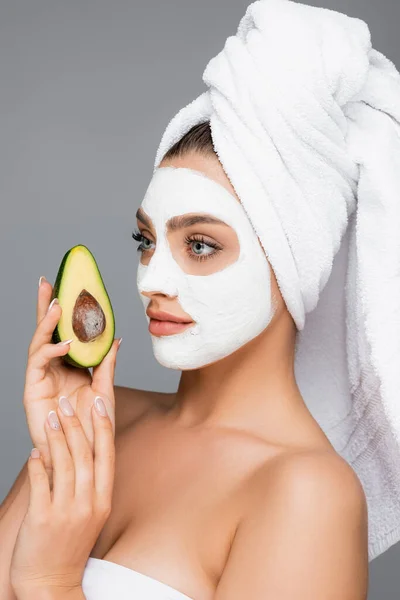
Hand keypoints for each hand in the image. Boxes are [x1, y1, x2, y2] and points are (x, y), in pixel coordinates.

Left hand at [10, 392, 114, 596]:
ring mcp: (66, 511)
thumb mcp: (90, 515)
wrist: (50, 584)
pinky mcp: (43, 519)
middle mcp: (88, 503)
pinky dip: (37, 463)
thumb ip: (89, 485)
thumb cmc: (69, 546)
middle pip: (84, 454)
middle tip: (67, 403)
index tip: (99, 403)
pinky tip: (34, 452)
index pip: (106, 455)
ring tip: (50, 418)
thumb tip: (82, 450)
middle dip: (76, 424)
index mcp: (103, 500)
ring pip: (63, 463)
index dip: (103, 426)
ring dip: (56, 436)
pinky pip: (40, 482)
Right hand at [23, 276, 120, 482]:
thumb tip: (115, 337)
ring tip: (56, 305)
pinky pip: (38, 363)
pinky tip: (64, 344)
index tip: (68, 287)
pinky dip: (50, 350)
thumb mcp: (105, 390)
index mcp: (70, 365)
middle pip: (47, 331)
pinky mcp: (32, 388)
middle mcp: (53, 368)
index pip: (66, 332)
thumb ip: (107, 365)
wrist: (81, 456)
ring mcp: (41, 377)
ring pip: (39, 342)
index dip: (66, 312)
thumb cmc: (92, 426)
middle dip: (45, 306)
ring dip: (46, 322)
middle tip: (46, 281)